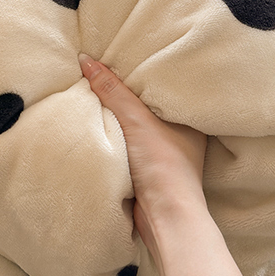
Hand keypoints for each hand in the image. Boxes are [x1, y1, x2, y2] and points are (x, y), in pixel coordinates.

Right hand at [78, 53, 207, 253]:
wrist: (164, 216)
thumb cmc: (162, 165)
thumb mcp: (135, 118)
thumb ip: (111, 90)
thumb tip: (86, 60)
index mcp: (188, 119)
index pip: (162, 88)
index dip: (142, 74)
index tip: (122, 59)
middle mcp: (180, 135)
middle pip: (146, 107)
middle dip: (126, 97)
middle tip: (104, 74)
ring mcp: (164, 155)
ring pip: (135, 128)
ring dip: (119, 119)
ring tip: (96, 95)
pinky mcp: (149, 172)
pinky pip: (127, 145)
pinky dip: (115, 137)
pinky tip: (101, 126)